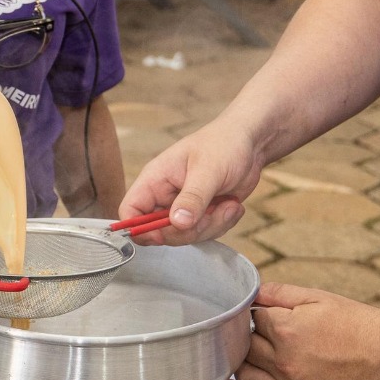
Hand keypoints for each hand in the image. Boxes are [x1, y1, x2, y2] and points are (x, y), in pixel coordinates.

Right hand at [120, 118, 269, 243]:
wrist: (250, 143)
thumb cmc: (224, 144)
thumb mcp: (208, 170)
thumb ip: (192, 197)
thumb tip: (177, 222)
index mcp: (155, 180)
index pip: (130, 210)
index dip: (139, 228)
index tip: (163, 234)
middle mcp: (165, 196)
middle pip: (159, 232)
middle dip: (189, 230)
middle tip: (211, 212)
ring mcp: (183, 208)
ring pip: (185, 236)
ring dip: (211, 226)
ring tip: (229, 204)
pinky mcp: (201, 215)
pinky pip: (204, 234)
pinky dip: (222, 224)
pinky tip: (232, 205)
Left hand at [229, 283, 379, 379]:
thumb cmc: (359, 327)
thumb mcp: (317, 297)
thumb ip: (279, 293)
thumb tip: (253, 292)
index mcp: (287, 331)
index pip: (251, 318)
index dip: (257, 313)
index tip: (265, 314)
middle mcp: (284, 362)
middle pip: (245, 347)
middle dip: (248, 336)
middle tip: (258, 331)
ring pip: (245, 377)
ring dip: (239, 364)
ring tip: (241, 355)